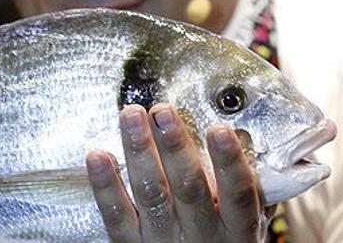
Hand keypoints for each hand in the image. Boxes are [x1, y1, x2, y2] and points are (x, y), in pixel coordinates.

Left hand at [86, 103, 267, 241]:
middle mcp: (201, 237)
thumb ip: (244, 192)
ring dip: (139, 150)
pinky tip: (98, 156)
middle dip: (174, 146)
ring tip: (132, 117)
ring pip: (151, 193)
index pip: (238, 194)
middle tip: (163, 112)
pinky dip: (106, 185)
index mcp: (236, 231)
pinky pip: (117, 216)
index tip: (220, 130)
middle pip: (188, 187)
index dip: (229, 162)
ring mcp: (163, 242)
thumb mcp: (244, 229)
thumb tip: (243, 142)